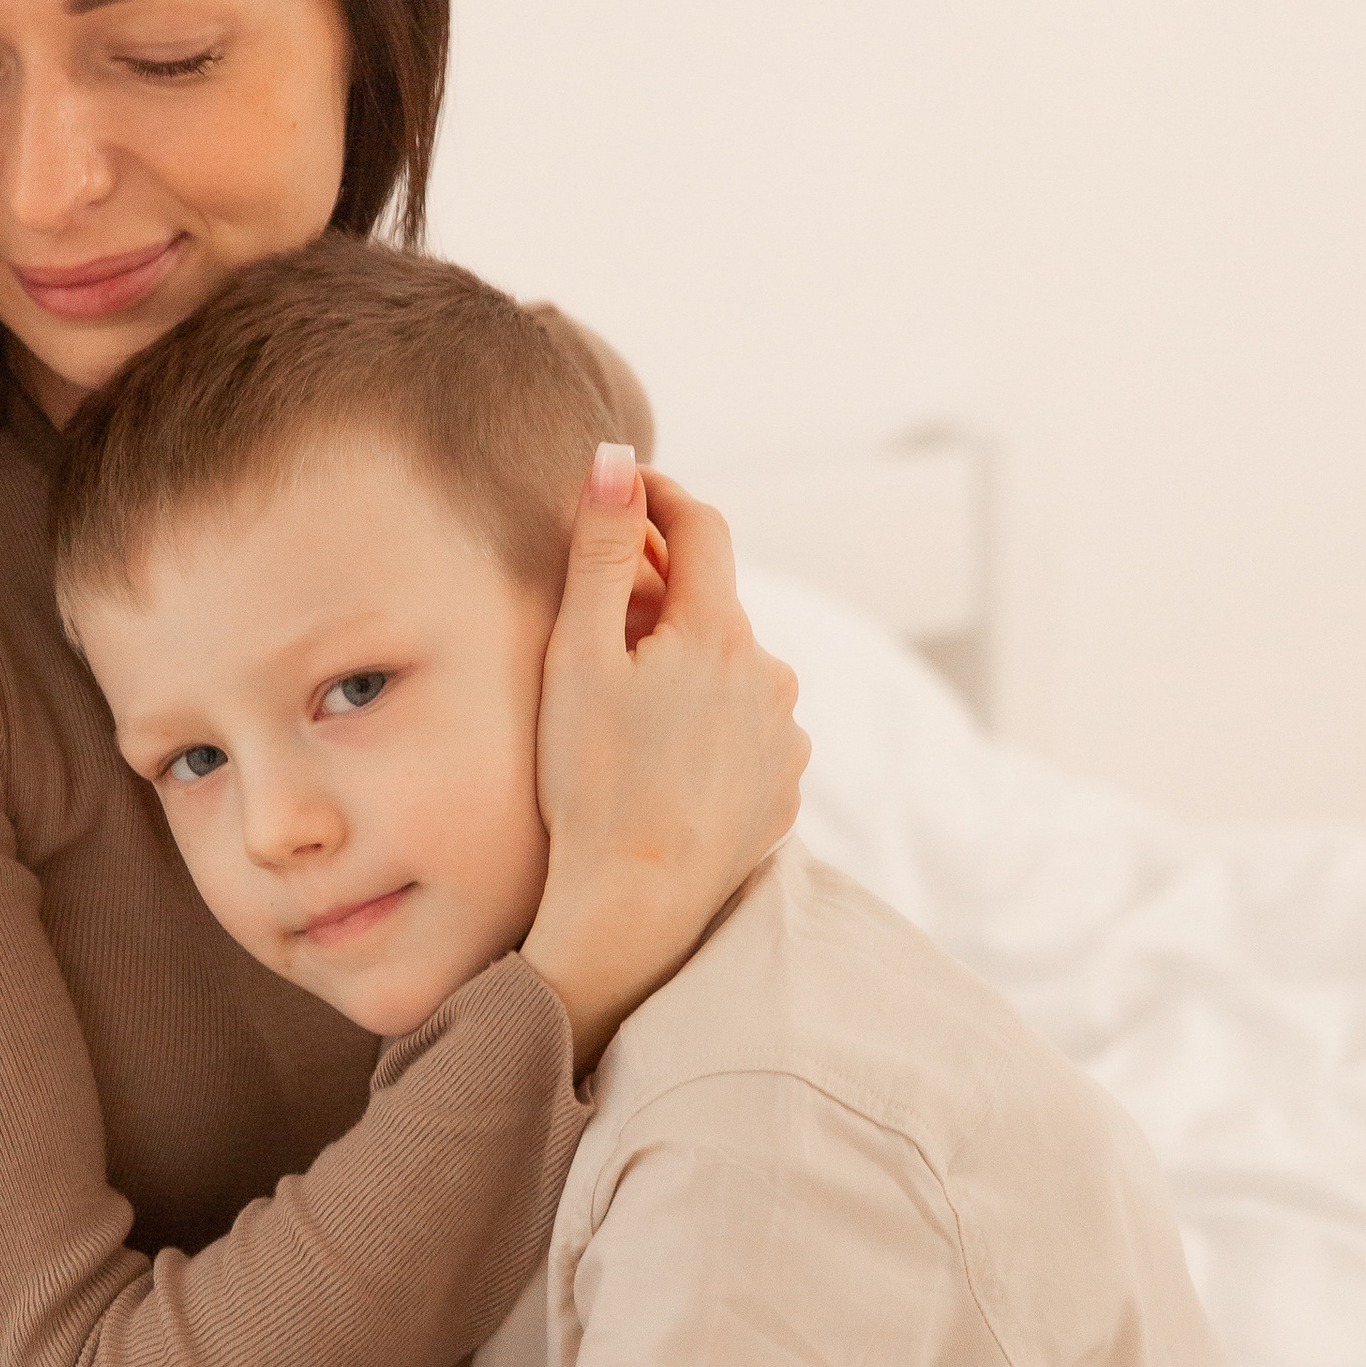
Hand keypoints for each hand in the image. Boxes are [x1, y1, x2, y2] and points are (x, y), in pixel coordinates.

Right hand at [520, 445, 806, 1068]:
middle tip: (599, 620)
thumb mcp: (580, 656)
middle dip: (663, 596)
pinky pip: (747, 731)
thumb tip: (617, 459)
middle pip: (714, 604)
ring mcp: (785, 735)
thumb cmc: (590, 780)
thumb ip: (604, 550)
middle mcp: (770, 674)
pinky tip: (662, 760)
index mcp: (719, 630)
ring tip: (629, 709)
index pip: (702, 526)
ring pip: (734, 669)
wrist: (632, 907)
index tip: (626, 492)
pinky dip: (710, 725)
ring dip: (690, 665)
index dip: (660, 498)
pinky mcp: (785, 787)